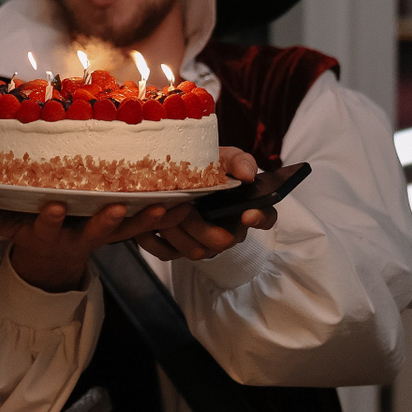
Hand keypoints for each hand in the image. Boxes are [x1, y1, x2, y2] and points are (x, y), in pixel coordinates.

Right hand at [0, 199, 176, 291]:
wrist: (50, 259)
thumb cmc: (27, 228)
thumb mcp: (7, 228)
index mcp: (49, 234)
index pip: (48, 227)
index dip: (51, 220)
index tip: (55, 208)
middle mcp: (78, 238)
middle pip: (95, 234)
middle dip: (105, 221)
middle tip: (117, 208)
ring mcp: (102, 238)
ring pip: (127, 233)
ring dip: (145, 221)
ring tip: (165, 207)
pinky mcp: (120, 234)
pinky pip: (145, 229)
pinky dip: (164, 219)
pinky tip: (185, 204)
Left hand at [133, 147, 278, 261]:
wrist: (171, 172)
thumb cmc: (204, 166)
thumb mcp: (223, 157)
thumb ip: (238, 161)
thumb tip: (247, 174)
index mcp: (244, 207)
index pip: (265, 217)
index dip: (260, 218)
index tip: (248, 213)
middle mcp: (227, 231)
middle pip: (222, 241)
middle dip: (201, 226)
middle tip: (186, 205)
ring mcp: (202, 243)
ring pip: (194, 251)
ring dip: (177, 231)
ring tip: (163, 209)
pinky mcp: (175, 248)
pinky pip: (166, 253)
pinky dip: (154, 239)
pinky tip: (147, 221)